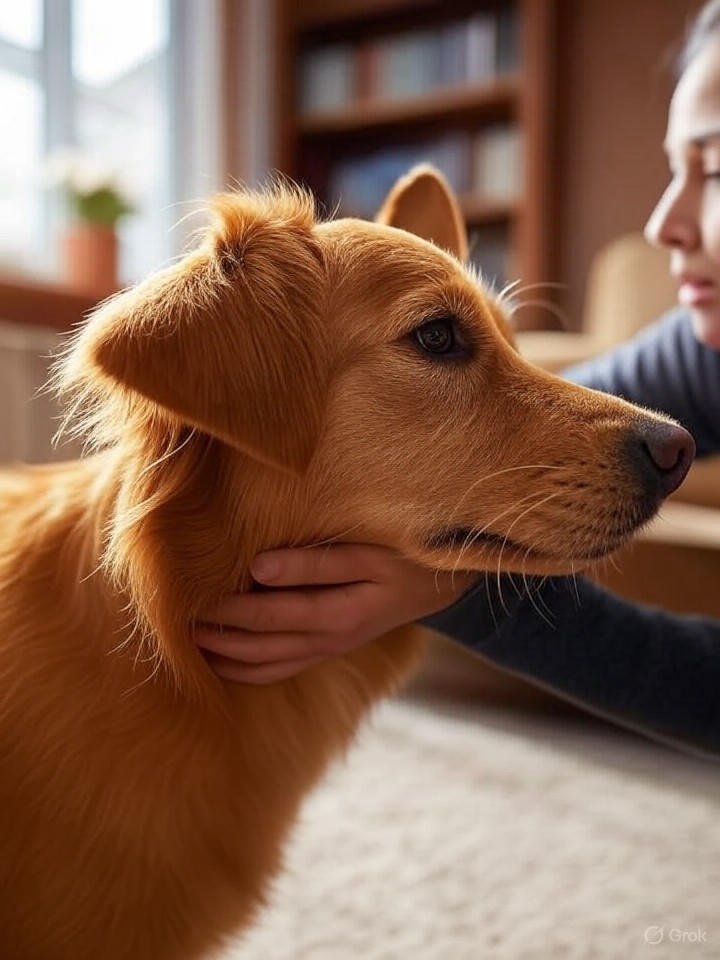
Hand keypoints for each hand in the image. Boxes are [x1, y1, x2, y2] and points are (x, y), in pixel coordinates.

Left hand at [195, 543, 477, 683]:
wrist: (440, 583)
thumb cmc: (404, 556)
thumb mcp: (368, 554)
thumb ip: (315, 563)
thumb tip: (258, 569)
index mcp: (338, 616)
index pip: (268, 616)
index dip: (227, 609)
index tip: (189, 595)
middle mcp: (330, 641)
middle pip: (259, 646)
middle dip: (215, 635)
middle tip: (173, 622)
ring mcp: (328, 650)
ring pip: (266, 665)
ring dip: (224, 658)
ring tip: (186, 645)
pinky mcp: (328, 649)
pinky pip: (281, 670)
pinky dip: (248, 671)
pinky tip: (221, 663)